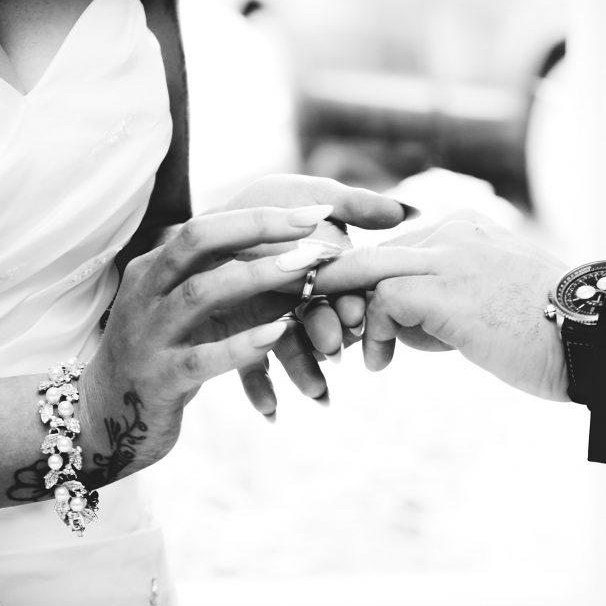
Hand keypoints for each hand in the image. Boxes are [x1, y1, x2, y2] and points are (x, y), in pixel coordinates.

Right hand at [81, 205, 338, 472]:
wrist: (105, 417)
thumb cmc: (160, 352)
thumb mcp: (178, 307)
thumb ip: (213, 275)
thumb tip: (281, 244)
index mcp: (153, 268)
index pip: (205, 226)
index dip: (260, 216)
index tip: (315, 211)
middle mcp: (146, 292)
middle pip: (197, 241)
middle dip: (258, 228)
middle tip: (315, 230)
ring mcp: (149, 335)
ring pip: (201, 293)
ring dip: (257, 276)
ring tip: (305, 269)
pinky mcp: (159, 379)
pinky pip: (202, 358)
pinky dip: (241, 345)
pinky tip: (278, 334)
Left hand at [216, 174, 415, 414]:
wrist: (198, 231)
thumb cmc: (256, 207)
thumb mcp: (301, 195)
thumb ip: (353, 204)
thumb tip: (407, 212)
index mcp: (318, 265)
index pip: (341, 287)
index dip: (349, 301)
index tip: (356, 314)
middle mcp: (296, 296)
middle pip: (316, 318)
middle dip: (326, 334)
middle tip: (334, 348)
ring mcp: (267, 322)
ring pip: (288, 348)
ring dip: (304, 370)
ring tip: (315, 393)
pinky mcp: (238, 343)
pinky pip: (250, 370)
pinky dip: (261, 389)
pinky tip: (269, 411)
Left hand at [316, 215, 570, 400]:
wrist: (593, 338)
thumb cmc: (548, 331)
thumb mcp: (490, 301)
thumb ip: (447, 297)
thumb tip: (401, 321)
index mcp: (466, 229)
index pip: (395, 249)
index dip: (368, 287)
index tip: (355, 323)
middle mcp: (453, 233)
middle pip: (372, 255)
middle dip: (342, 295)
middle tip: (328, 330)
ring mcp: (450, 258)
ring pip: (367, 271)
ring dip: (350, 316)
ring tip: (352, 351)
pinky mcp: (445, 291)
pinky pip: (382, 300)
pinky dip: (371, 332)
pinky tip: (379, 362)